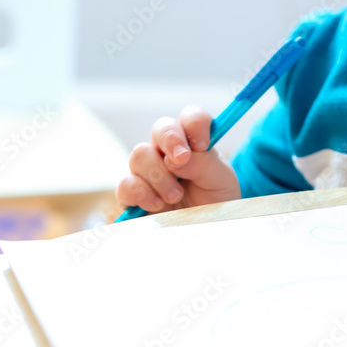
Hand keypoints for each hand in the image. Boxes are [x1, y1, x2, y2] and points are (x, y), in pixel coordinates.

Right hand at [116, 104, 240, 213]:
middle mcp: (168, 151)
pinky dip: (141, 194)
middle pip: (161, 128)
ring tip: (175, 196)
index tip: (202, 145)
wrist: (205, 230)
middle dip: (171, 140)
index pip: (191, 117)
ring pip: (140, 154)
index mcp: (194, 142)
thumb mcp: (221, 181)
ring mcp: (148, 171)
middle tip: (182, 160)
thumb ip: (205, 164)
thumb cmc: (215, 200)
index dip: (194, 124)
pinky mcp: (133, 194)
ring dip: (160, 176)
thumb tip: (179, 158)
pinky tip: (157, 205)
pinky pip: (125, 184)